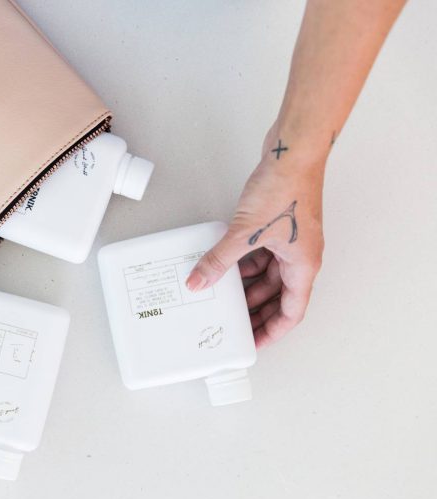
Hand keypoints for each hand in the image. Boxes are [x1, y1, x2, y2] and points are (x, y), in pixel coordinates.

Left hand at [186, 127, 325, 347]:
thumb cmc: (286, 188)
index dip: (272, 331)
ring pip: (268, 275)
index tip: (255, 343)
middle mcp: (301, 257)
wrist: (292, 151)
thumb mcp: (246, 233)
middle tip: (235, 324)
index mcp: (303, 266)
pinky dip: (244, 263)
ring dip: (248, 286)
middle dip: (257, 312)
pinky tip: (226, 266)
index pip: (291, 312)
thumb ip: (220, 260)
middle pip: (279, 296)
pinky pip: (261, 254)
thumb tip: (200, 280)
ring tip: (224, 297)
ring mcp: (290, 240)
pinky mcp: (278, 225)